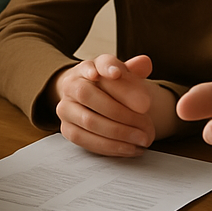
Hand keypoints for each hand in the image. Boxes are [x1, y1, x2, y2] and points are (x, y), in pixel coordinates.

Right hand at [51, 54, 168, 156]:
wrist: (90, 100)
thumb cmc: (111, 87)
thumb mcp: (124, 76)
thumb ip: (135, 70)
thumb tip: (145, 63)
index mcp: (89, 66)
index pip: (98, 63)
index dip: (107, 67)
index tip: (117, 73)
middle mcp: (72, 84)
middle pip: (88, 94)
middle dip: (120, 111)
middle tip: (146, 122)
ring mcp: (66, 107)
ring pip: (88, 120)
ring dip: (118, 132)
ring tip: (142, 138)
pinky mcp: (66, 128)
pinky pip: (85, 139)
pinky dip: (110, 146)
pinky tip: (129, 147)